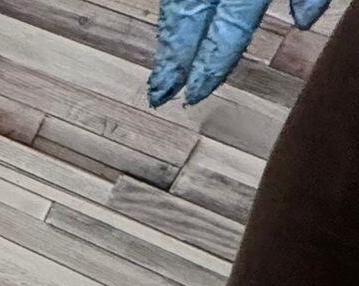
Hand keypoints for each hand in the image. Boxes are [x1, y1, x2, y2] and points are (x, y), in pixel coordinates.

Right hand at [148, 0, 326, 105]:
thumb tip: (305, 19)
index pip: (222, 37)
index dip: (208, 70)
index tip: (194, 94)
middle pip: (186, 29)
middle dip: (172, 64)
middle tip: (159, 95)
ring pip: (175, 11)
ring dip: (169, 41)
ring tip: (161, 67)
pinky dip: (173, 15)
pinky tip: (173, 27)